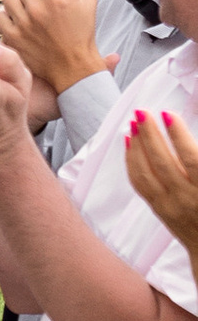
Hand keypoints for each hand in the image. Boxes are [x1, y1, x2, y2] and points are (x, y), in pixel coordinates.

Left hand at [0, 0, 104, 92]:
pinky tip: (20, 21)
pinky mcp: (12, 37)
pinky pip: (0, 15)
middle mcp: (37, 9)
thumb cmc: (82, 31)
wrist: (74, 66)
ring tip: (29, 10)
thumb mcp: (87, 1)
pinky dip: (8, 16)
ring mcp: (23, 24)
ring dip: (18, 1)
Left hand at [125, 103, 197, 274]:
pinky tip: (129, 143)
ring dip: (138, 145)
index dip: (179, 136)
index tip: (169, 114)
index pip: (191, 160)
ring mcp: (169, 206)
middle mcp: (186, 200)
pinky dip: (132, 161)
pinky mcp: (158, 209)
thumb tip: (187, 141)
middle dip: (150, 135)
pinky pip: (139, 183)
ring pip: (146, 173)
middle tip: (142, 112)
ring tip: (135, 122)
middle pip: (162, 163)